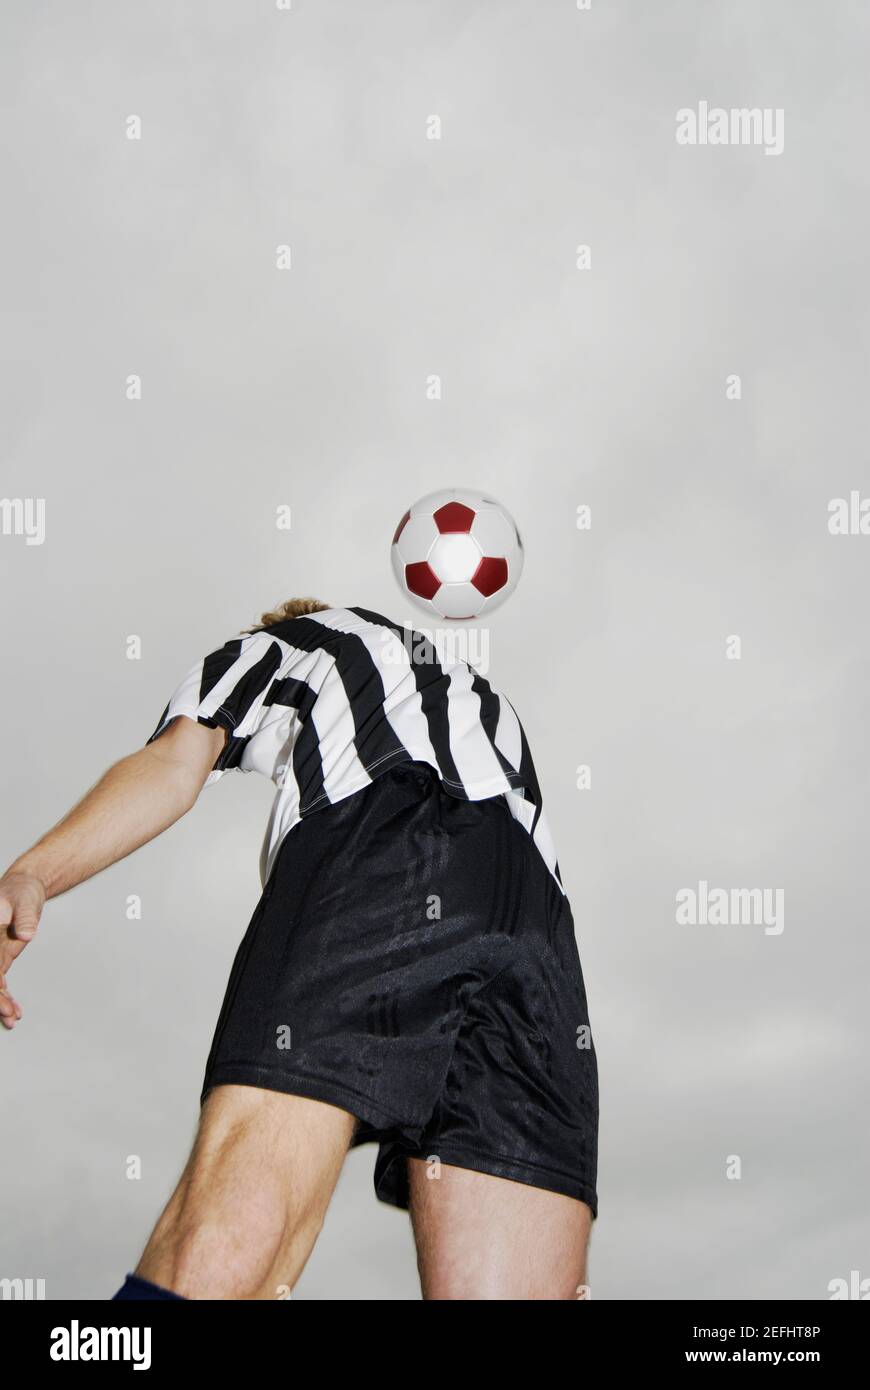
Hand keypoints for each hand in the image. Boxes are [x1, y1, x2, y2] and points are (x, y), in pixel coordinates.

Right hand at [0, 870, 45, 1029]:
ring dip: (0, 1001)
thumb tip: (26, 934)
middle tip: (8, 1013)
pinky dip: (6, 996)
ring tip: (13, 1018)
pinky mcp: (0, 957)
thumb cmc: (21, 890)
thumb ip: (25, 917)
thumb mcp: (24, 900)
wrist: (25, 887)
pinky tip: (14, 1011)